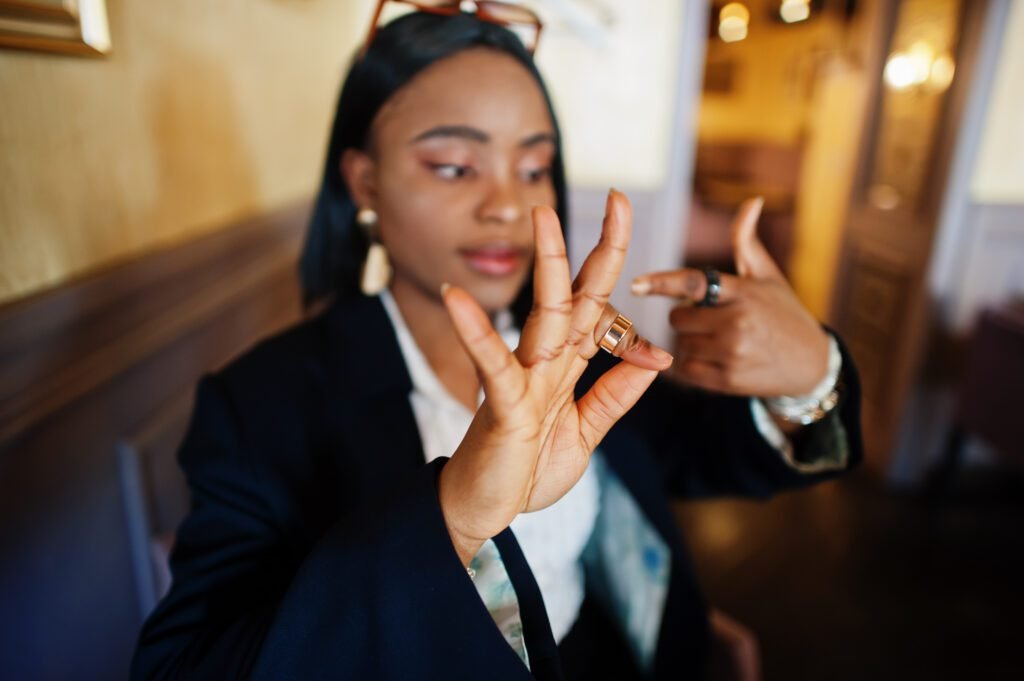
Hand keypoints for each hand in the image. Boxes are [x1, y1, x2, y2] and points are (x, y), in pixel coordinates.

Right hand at [438, 191, 671, 564]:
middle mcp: (547, 363)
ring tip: (543, 215)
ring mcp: (524, 379)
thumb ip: (615, 396)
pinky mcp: (503, 406)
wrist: (484, 510)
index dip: (619, 275)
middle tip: (618, 197)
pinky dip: (476, 332)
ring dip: (545, 265)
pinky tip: (458, 298)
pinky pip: (494, 365)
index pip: (600, 311)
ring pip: (544, 316)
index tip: (632, 230)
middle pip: (578, 296)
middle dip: (600, 249)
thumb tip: (655, 360)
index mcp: (567, 368)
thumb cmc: (526, 469)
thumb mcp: (586, 432)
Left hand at [631, 197, 829, 396]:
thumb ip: (747, 242)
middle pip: (678, 318)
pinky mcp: (728, 380)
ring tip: (722, 341)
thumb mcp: (768, 276)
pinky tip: (720, 360)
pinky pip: (688, 369)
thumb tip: (752, 201)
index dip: (661, 282)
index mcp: (743, 292)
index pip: (693, 283)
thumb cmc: (784, 313)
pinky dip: (696, 365)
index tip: (636, 284)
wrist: (812, 365)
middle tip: (713, 319)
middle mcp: (737, 321)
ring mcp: (733, 352)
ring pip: (682, 344)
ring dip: (692, 342)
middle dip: (688, 317)